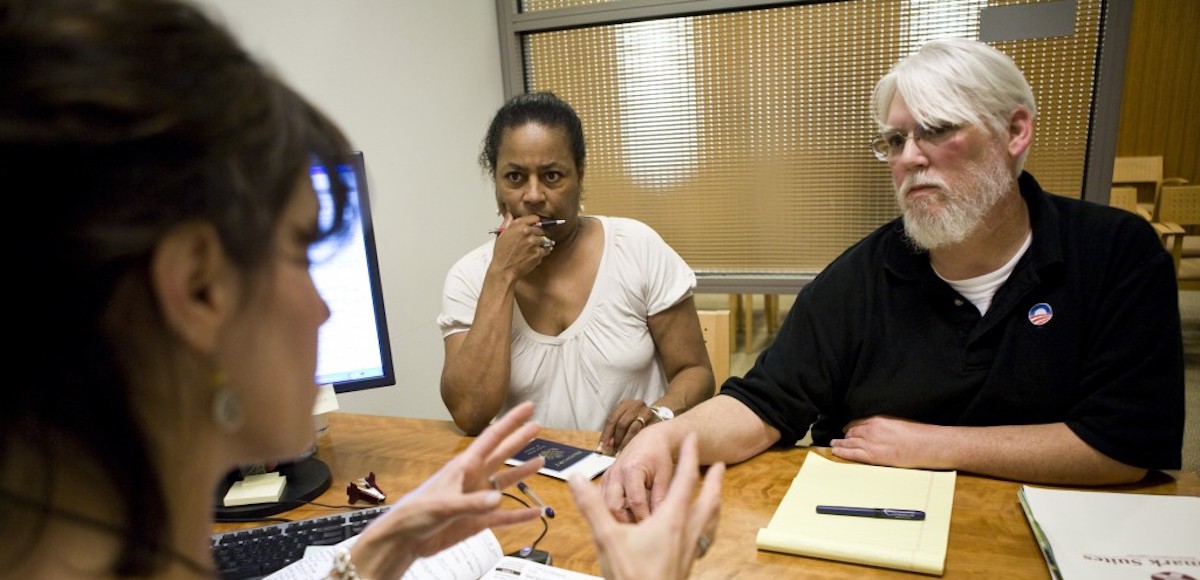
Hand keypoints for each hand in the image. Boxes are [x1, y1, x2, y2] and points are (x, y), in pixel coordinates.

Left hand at [348, 401, 545, 577]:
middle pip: (501, 454)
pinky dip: (520, 514)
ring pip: (505, 481)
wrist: (404, 540)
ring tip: (540, 461)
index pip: (492, 438)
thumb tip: (498, 498)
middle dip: (519, 440)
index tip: (527, 407)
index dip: (511, 421)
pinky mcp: (478, 520)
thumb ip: (472, 503)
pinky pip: (504, 515)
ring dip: (522, 472)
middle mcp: (473, 478)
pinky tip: (535, 512)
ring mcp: (477, 499)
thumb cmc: (416, 514)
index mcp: (464, 466)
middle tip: (537, 426)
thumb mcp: (444, 505)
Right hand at [489, 213, 553, 279]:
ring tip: (533, 249)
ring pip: (545, 240)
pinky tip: (534, 255)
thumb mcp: (501, 234)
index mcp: (518, 225)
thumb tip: (510, 214)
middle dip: (539, 235)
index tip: (537, 226)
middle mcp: (527, 232)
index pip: (535, 218)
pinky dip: (542, 253)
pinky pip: (546, 250)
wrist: (504, 269)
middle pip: (541, 229)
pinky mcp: (538, 253)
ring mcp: (534, 242)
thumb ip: (508, 222)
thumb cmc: (501, 254)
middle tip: (534, 241)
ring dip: (542, 244)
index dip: (536, 223)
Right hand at [570, 433, 723, 579]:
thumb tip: (577, 479)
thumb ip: (593, 506)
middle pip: (708, 500)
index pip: (684, 480)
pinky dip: (705, 526)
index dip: (689, 457)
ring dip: (713, 503)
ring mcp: (689, 549)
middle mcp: (686, 532)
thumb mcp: (607, 538)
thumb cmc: (634, 576)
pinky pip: (702, 538)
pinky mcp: (687, 563)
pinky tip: (698, 533)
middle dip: (714, 481)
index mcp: (671, 519)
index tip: (693, 439)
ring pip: (708, 520)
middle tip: (720, 466)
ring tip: (716, 496)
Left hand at [596, 399, 655, 455]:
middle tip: (612, 451)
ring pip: (632, 429)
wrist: (656, 416)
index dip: (605, 434)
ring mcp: (647, 412)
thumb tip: (606, 445)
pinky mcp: (656, 421)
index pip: (611, 419)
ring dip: (624, 443)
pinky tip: (631, 450)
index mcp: (625, 403)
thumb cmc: (636, 419)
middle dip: (615, 439)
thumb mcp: (624, 418)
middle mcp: (636, 405)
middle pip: (621, 423)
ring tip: (620, 452)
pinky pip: (643, 434)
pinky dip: (635, 443)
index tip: (601, 447)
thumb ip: (614, 429)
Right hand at [598, 422, 676, 522]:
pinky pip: (603, 503)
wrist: (649, 440)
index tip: (655, 532)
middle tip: (642, 534)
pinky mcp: (604, 483)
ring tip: (635, 531)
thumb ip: (660, 497)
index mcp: (631, 469)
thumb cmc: (659, 456)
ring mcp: (607, 478)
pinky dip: (613, 514)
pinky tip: (626, 522)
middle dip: (627, 523)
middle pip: (614, 507)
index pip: (636, 502)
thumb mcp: (664, 476)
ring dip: (618, 520)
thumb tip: (660, 521)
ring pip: (605, 507)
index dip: (645, 519)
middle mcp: (615, 473)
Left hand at [830, 415, 943, 468]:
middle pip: (852, 432)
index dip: (851, 426)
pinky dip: (842, 452)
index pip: (859, 422)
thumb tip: (882, 429)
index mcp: (879, 419)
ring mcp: (870, 443)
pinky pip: (852, 453)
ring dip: (840, 443)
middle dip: (845, 435)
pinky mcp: (872, 456)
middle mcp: (871, 429)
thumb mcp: (899, 422)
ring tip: (834, 443)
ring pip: (849, 442)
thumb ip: (886, 425)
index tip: (848, 428)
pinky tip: (835, 451)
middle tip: (839, 437)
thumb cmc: (919, 435)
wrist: (926, 446)